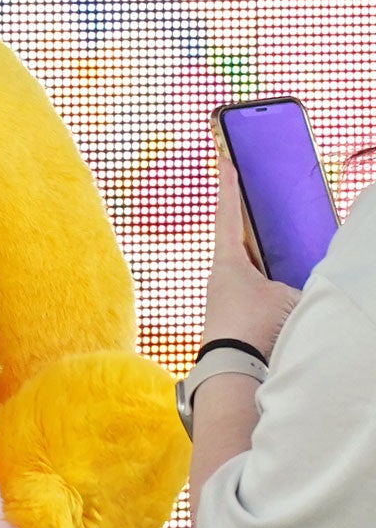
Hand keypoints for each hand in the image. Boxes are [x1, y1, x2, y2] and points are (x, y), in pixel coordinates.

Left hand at [203, 157, 301, 358]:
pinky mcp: (233, 314)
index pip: (230, 213)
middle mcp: (221, 275)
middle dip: (246, 216)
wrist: (233, 367)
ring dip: (260, 253)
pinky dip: (266, 279)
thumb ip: (298, 281)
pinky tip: (280, 283)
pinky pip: (252, 287)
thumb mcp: (288, 296)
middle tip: (249, 190)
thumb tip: (306, 282)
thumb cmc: (254, 327)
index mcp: (229, 260)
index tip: (224, 159)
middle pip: (237, 236)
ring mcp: (224, 295)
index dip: (230, 185)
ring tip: (275, 239)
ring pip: (247, 265)